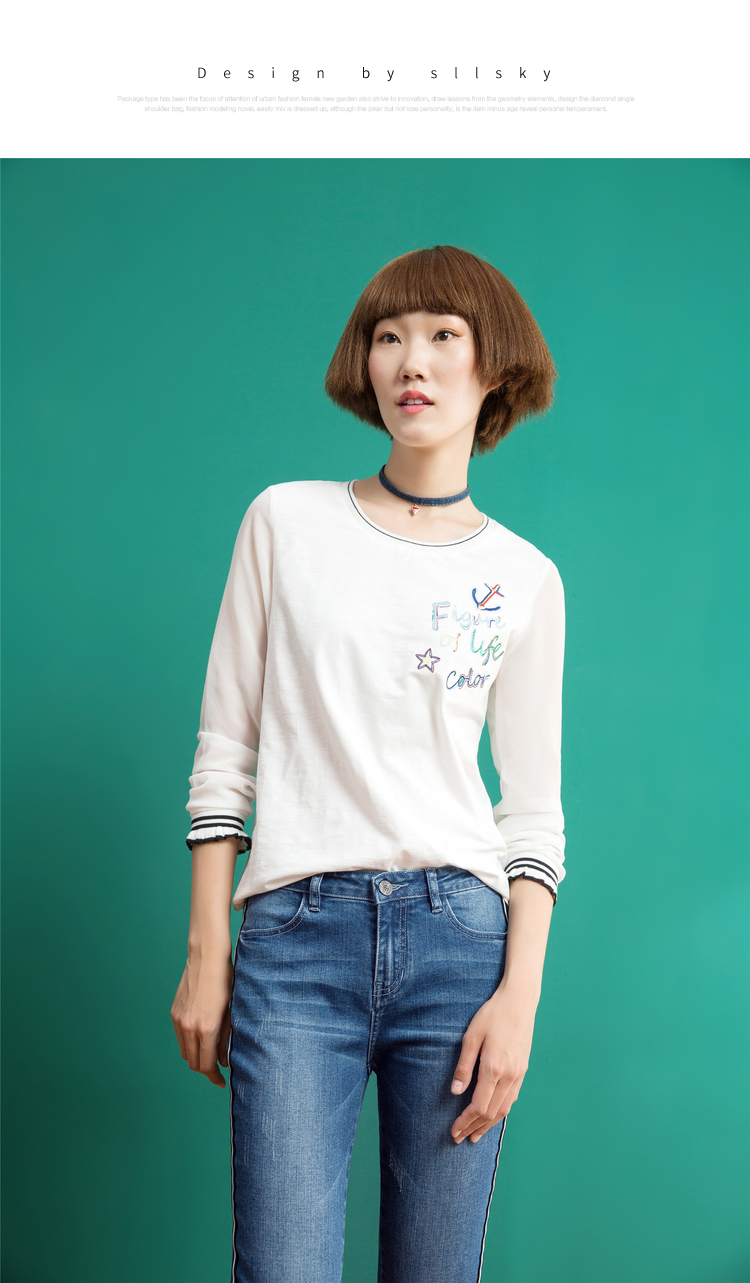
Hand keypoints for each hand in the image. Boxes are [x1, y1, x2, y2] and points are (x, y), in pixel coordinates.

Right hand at [171, 950, 233, 1087]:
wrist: (206, 957)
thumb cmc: (225, 982)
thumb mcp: (232, 1012)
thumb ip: (227, 1040)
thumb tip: (223, 1061)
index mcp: (206, 1029)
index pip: (206, 1065)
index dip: (214, 1077)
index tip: (221, 1081)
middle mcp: (189, 1027)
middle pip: (194, 1063)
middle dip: (206, 1070)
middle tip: (218, 1070)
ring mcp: (179, 1020)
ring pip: (185, 1052)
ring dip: (197, 1057)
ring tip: (210, 1054)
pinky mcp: (174, 1013)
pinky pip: (180, 1037)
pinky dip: (189, 1043)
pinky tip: (201, 1038)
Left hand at [449, 982, 536, 1142]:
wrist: (519, 1002)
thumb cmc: (492, 1015)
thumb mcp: (471, 1036)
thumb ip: (464, 1066)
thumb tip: (454, 1092)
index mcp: (494, 1068)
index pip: (479, 1107)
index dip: (465, 1122)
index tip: (453, 1130)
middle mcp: (509, 1076)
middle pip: (491, 1114)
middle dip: (474, 1128)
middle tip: (459, 1138)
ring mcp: (519, 1075)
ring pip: (504, 1110)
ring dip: (488, 1125)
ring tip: (475, 1135)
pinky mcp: (523, 1070)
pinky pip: (512, 1099)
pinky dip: (500, 1112)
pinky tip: (492, 1116)